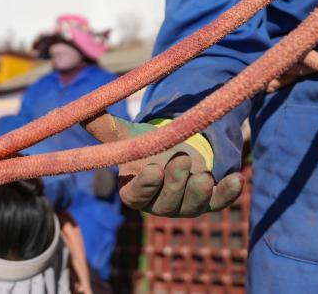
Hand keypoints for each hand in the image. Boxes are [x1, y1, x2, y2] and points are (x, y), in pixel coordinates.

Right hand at [83, 115, 241, 216]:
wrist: (176, 149)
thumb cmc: (147, 146)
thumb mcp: (127, 136)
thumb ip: (105, 128)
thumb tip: (80, 111)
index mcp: (136, 192)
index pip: (137, 196)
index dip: (145, 185)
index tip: (153, 169)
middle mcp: (161, 204)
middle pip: (167, 203)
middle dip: (175, 183)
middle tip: (181, 160)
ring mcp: (187, 205)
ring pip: (193, 206)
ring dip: (200, 192)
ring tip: (205, 174)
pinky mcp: (211, 201)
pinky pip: (220, 202)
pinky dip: (228, 192)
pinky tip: (237, 178)